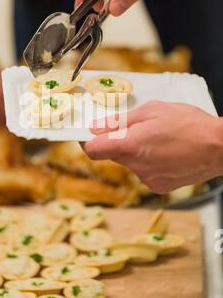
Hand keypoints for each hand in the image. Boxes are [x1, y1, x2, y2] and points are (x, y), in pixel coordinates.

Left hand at [83, 101, 222, 192]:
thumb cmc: (190, 124)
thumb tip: (97, 128)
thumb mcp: (153, 111)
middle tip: (137, 130)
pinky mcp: (157, 187)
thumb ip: (121, 121)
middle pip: (112, 155)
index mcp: (131, 144)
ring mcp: (147, 179)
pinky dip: (149, 163)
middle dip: (118, 142)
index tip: (91, 134)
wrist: (219, 147)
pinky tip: (166, 153)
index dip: (88, 141)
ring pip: (129, 163)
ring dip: (136, 152)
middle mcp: (135, 166)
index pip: (92, 149)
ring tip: (159, 141)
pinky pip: (143, 172)